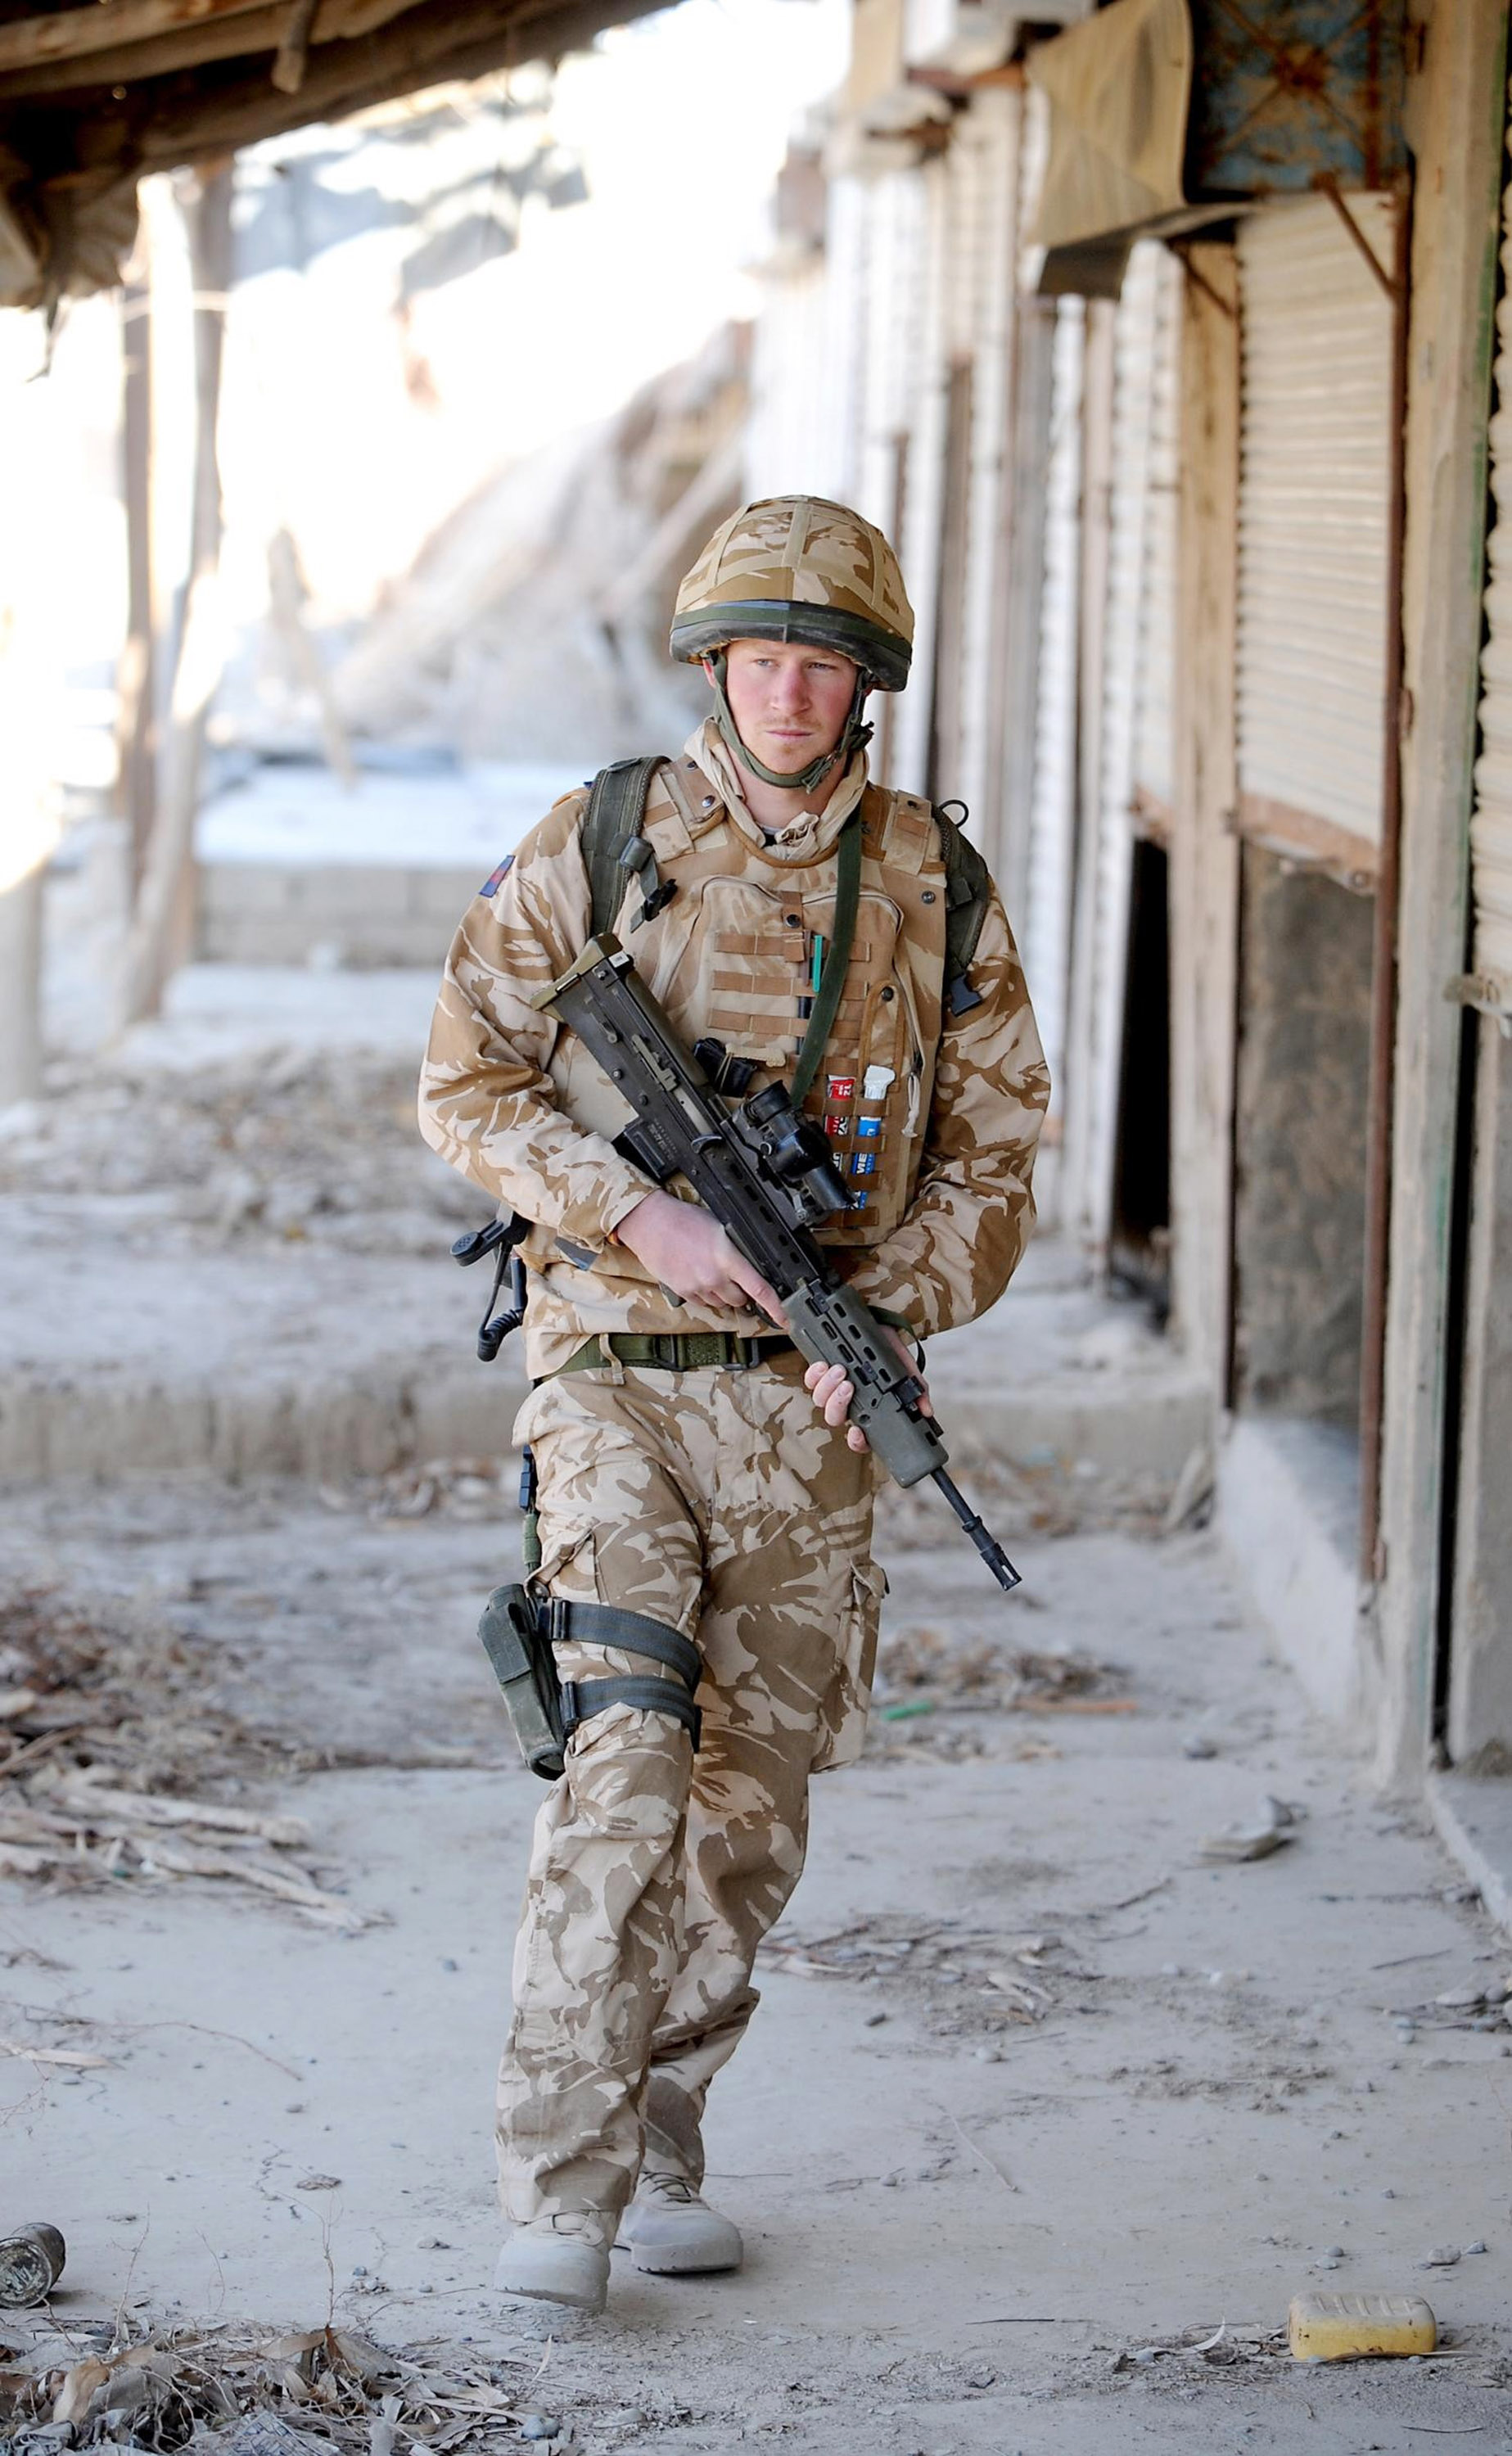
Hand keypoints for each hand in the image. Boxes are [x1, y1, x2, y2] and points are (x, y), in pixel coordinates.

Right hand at [615, 1191, 785, 1323]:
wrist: (650, 1223)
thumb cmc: (683, 1219)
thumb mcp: (719, 1227)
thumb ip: (735, 1250)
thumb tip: (750, 1264)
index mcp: (727, 1258)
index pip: (759, 1289)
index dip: (776, 1308)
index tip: (785, 1319)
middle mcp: (714, 1276)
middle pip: (741, 1300)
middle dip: (743, 1292)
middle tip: (735, 1276)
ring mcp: (697, 1287)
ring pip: (722, 1303)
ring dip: (724, 1294)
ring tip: (713, 1272)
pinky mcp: (683, 1292)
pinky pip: (703, 1303)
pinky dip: (706, 1295)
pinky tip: (699, 1276)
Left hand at [804, 1326, 929, 1453]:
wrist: (876, 1322)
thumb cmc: (889, 1350)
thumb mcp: (905, 1369)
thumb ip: (916, 1389)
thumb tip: (927, 1411)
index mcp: (868, 1408)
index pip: (860, 1437)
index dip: (856, 1441)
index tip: (857, 1431)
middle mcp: (847, 1402)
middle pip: (834, 1418)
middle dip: (838, 1405)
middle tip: (848, 1387)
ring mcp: (832, 1388)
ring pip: (821, 1400)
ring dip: (828, 1387)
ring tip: (840, 1370)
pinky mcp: (820, 1372)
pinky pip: (810, 1380)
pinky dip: (815, 1374)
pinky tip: (824, 1365)